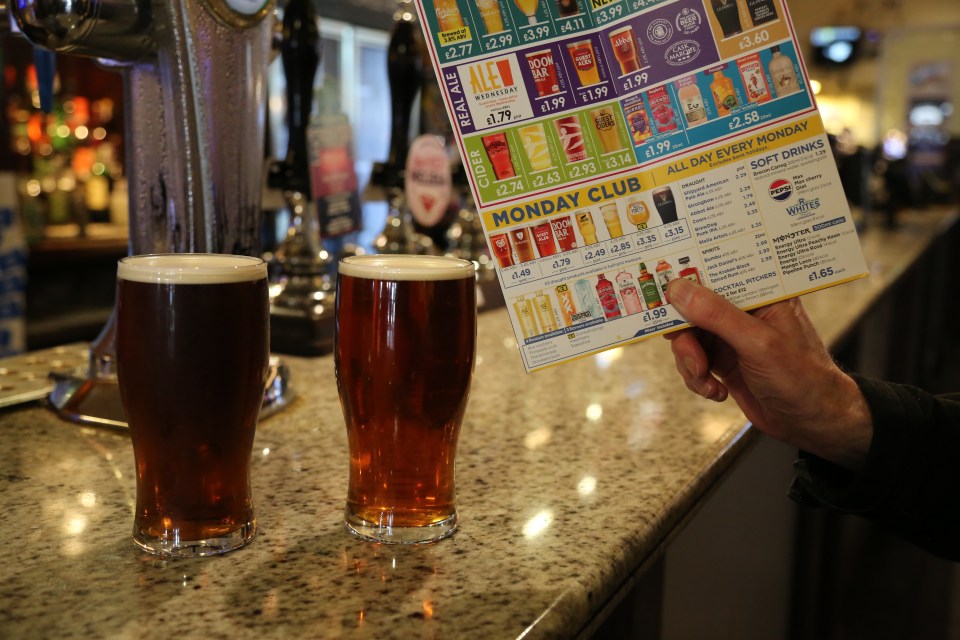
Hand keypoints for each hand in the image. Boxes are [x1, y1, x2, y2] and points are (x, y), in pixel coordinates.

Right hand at [664, 278, 872, 470]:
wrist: (812, 423)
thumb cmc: (802, 377)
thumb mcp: (757, 342)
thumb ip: (717, 315)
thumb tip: (679, 290)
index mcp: (760, 293)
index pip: (716, 273)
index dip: (687, 279)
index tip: (661, 290)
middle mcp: (743, 311)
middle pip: (693, 309)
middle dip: (685, 336)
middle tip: (693, 358)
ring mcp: (731, 337)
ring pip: (688, 339)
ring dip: (690, 363)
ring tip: (706, 380)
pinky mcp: (724, 362)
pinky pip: (693, 363)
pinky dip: (697, 379)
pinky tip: (717, 392)